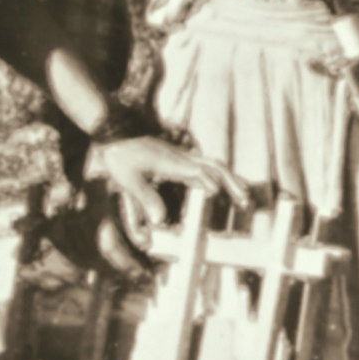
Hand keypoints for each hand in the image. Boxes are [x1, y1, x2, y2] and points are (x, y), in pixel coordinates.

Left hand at [87, 135, 245, 255]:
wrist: (114, 137)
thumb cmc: (120, 158)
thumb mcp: (129, 180)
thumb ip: (145, 200)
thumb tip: (159, 222)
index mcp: (172, 161)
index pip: (199, 170)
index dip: (209, 182)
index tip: (216, 195)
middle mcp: (180, 157)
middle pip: (214, 165)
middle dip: (231, 182)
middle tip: (244, 201)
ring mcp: (180, 157)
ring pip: (212, 165)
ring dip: (228, 179)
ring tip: (240, 196)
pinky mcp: (177, 159)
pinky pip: (202, 167)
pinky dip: (214, 177)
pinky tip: (213, 189)